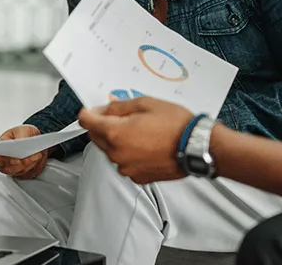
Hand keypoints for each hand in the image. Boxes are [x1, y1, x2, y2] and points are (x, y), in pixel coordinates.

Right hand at [0, 125, 51, 178]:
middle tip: (27, 157)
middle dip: (19, 164)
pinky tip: (37, 158)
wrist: (34, 138)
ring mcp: (13, 167)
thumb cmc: (24, 133)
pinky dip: (32, 166)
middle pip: (7, 169)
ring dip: (28, 164)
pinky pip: (26, 174)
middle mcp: (4, 160)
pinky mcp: (22, 172)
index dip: (1, 160)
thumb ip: (19, 137)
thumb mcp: (22, 130)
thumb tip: (18, 143)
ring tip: (37, 155)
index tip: (14, 159)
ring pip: (18, 171)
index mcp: (0, 148)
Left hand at [77, 97, 193, 183]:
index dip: (89, 112)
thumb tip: (106, 108)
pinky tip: (145, 145)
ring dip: (116, 141)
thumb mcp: (145, 104)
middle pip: (96, 137)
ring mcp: (126, 167)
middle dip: (103, 126)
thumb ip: (120, 107)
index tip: (93, 110)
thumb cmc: (176, 126)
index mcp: (115, 133)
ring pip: (110, 151)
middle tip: (121, 117)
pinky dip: (129, 154)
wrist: (195, 147)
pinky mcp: (137, 177)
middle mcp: (117, 153)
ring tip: (140, 131)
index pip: (86, 121)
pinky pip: (124, 163)